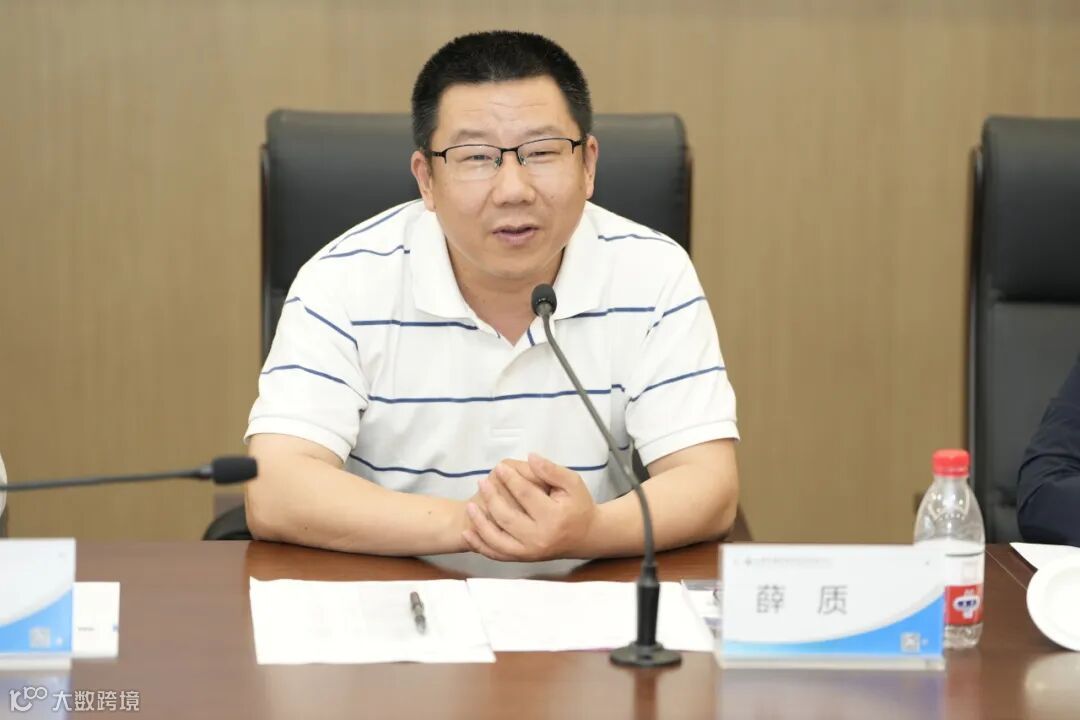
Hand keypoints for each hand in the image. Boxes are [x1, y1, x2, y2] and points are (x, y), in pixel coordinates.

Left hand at [462, 453, 596, 560]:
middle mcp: (540, 538)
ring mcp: (530, 552)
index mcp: (554, 517)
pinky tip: (469, 532)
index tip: (499, 467)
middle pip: (507, 517)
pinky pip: (497, 554)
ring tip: (470, 506)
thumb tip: (531, 457)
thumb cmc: (578, 506)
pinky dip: (480, 545)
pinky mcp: (523, 558)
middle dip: (491, 498)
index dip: (510, 478)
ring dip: (480, 523)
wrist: (586, 537)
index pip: (526, 495)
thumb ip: (552, 470)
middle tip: (482, 481)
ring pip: (497, 539)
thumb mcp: (573, 483)